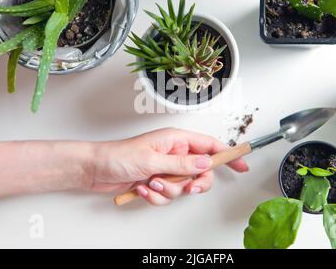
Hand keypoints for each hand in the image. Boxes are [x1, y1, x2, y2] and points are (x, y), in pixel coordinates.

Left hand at [89, 128, 248, 205]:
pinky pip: (168, 195)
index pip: (210, 145)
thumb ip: (182, 163)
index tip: (241, 162)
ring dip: (168, 190)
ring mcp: (166, 169)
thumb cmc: (117, 156)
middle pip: (201, 170)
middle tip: (188, 187)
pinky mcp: (157, 181)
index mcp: (176, 140)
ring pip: (183, 186)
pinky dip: (156, 196)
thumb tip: (207, 162)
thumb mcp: (153, 160)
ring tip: (151, 183)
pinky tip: (142, 189)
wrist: (95, 170)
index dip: (227, 154)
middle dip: (194, 182)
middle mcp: (173, 153)